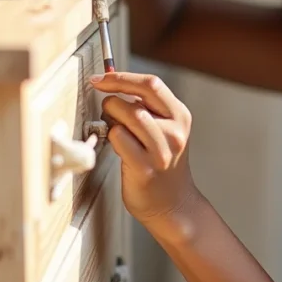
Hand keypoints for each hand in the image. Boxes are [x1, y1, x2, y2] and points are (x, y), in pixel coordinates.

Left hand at [90, 71, 199, 227]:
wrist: (173, 204)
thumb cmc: (163, 164)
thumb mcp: (166, 130)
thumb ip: (148, 108)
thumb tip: (114, 85)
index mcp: (180, 115)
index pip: (151, 84)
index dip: (121, 77)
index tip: (100, 79)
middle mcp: (175, 131)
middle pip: (135, 99)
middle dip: (112, 101)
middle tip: (107, 112)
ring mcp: (161, 151)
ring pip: (126, 117)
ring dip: (111, 119)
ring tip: (115, 130)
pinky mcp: (145, 168)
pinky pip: (118, 139)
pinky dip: (112, 139)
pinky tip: (118, 148)